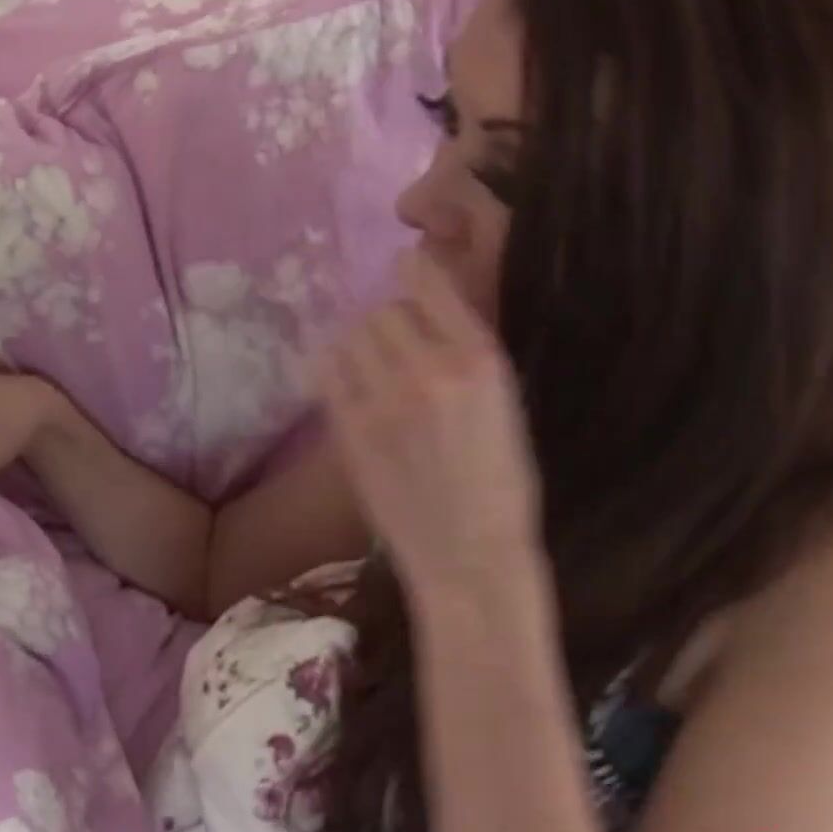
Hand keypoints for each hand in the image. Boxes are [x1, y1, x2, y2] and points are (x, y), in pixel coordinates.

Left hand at [322, 249, 546, 610]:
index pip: (427, 280)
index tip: (410, 272)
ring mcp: (382, 400)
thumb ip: (469, 357)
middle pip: (384, 309)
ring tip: (371, 366)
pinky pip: (326, 372)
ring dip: (359, 343)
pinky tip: (345, 380)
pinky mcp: (348, 430)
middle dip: (390, 321)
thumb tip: (434, 314)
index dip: (414, 271)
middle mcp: (428, 369)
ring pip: (351, 336)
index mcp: (480, 359)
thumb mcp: (506, 407)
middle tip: (396, 345)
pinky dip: (332, 367)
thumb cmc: (503, 490)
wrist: (471, 560)